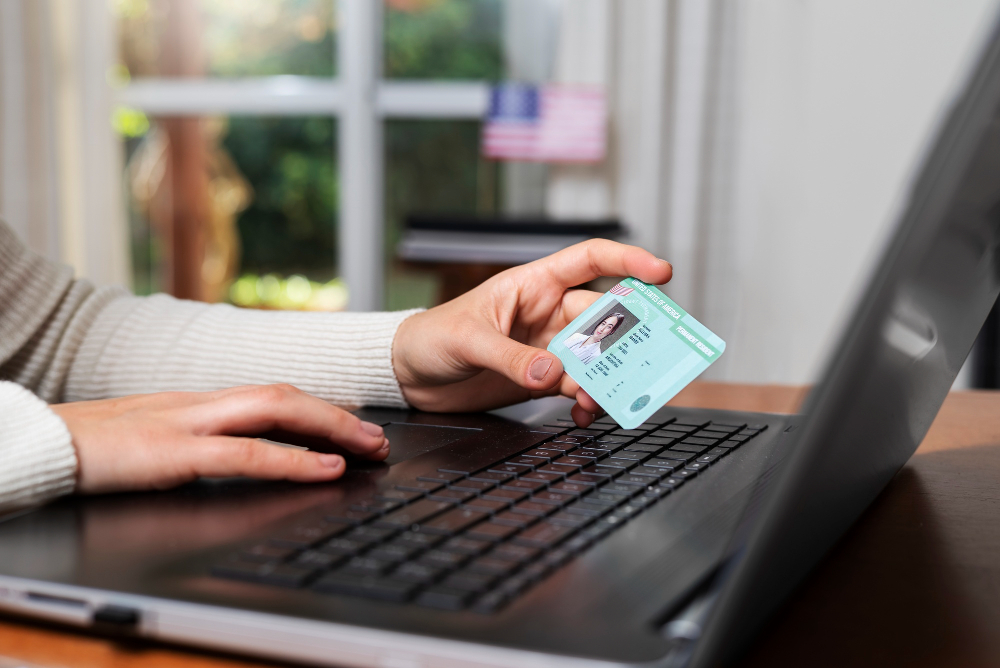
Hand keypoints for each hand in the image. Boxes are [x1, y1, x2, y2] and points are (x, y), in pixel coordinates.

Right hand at [50, 384, 389, 493]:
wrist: (39, 444)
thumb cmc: (95, 449)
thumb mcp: (158, 440)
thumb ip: (200, 443)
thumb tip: (244, 456)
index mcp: (199, 403)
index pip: (271, 396)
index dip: (317, 408)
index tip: (353, 425)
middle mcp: (201, 404)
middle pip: (285, 395)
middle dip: (337, 414)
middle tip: (379, 437)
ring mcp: (189, 423)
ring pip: (276, 411)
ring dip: (330, 427)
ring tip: (368, 447)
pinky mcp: (174, 453)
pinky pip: (246, 453)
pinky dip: (293, 459)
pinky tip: (325, 468)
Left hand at [392, 239, 671, 424]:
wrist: (409, 374)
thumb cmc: (431, 337)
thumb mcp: (467, 340)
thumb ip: (510, 357)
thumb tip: (551, 373)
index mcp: (532, 284)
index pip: (589, 260)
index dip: (628, 259)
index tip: (660, 273)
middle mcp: (547, 313)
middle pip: (602, 318)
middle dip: (622, 340)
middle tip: (636, 361)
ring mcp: (547, 347)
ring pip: (594, 358)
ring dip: (603, 378)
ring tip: (596, 400)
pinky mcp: (541, 379)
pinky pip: (577, 388)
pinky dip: (585, 402)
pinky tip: (581, 414)